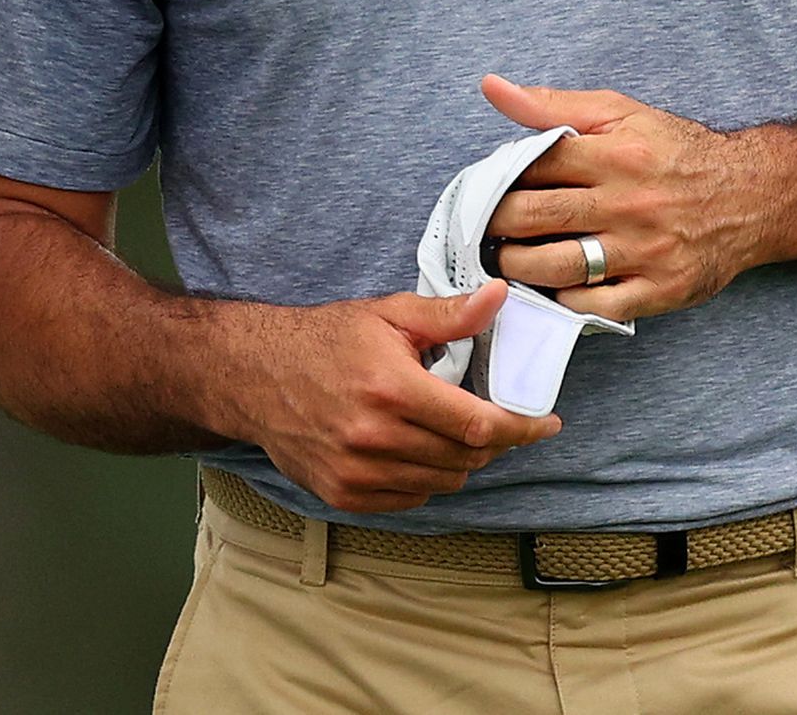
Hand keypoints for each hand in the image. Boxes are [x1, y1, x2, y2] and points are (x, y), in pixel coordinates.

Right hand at [199, 283, 557, 514]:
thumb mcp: (386, 316)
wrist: (252, 375)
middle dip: (491, 442)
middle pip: (465, 459)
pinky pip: (410, 498)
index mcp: (391, 388)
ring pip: (442, 483)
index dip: (521, 428)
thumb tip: (498, 298)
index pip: (478, 425)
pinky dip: (425, 479)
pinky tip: (416, 451)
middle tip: (493, 421)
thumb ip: (447, 315)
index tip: (544, 424)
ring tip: (451, 433)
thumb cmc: (322, 341)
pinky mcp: (343, 493)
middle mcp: (374, 437)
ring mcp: (356, 471)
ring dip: (459, 462)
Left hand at [482, 74, 780, 323]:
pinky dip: (566, 299)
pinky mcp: (662, 289)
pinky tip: (553, 286)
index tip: (486, 187)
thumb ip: (553, 105)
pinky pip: (598, 305)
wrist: (753, 195)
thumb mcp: (620, 113)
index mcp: (617, 156)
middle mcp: (630, 205)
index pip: (536, 167)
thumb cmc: (677, 152)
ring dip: (520, 265)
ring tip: (506, 257)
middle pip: (539, 218)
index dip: (501, 178)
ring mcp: (646, 251)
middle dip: (499, 224)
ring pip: (560, 267)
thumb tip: (493, 88)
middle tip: (484, 227)